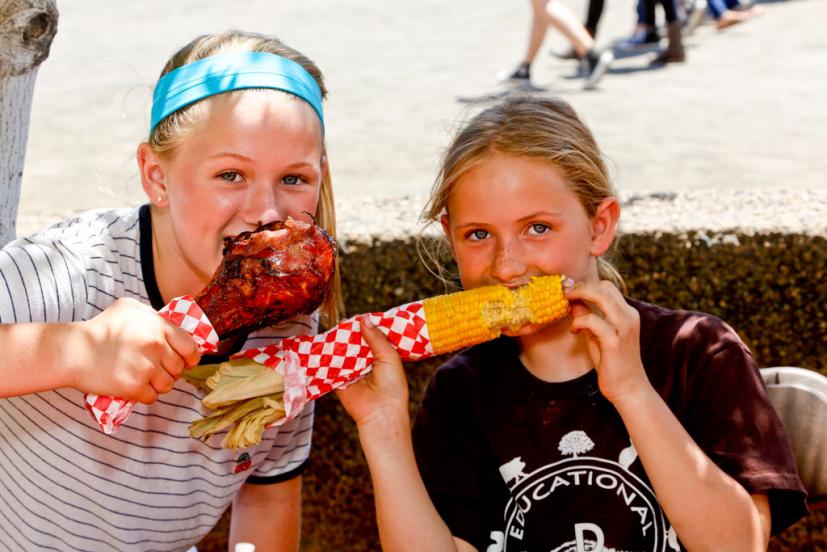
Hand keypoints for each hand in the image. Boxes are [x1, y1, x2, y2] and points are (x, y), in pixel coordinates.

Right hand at [74, 298, 200, 402]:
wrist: (74, 351)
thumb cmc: (100, 327)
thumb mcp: (129, 308)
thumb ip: (153, 315)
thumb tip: (171, 324)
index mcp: (159, 327)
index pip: (191, 348)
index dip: (190, 357)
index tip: (185, 361)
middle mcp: (156, 346)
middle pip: (179, 369)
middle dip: (170, 371)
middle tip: (156, 369)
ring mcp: (146, 368)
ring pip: (167, 385)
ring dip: (158, 385)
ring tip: (145, 378)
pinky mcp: (134, 386)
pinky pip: (152, 397)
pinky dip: (145, 395)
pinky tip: (135, 387)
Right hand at [336, 316, 409, 436]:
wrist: (380, 413)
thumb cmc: (391, 386)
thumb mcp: (389, 357)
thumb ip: (376, 338)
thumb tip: (363, 318)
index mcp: (381, 356)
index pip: (371, 337)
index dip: (366, 327)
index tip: (359, 316)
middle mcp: (365, 362)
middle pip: (354, 343)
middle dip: (348, 333)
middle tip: (341, 321)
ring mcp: (351, 370)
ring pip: (341, 352)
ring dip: (336, 343)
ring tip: (330, 330)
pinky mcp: (338, 379)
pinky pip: (330, 366)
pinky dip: (326, 357)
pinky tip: (321, 345)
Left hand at [565, 281, 649, 404]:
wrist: (628, 388)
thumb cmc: (612, 363)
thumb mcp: (597, 336)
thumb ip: (588, 317)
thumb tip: (574, 302)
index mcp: (627, 314)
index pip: (607, 287)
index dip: (586, 285)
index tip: (570, 292)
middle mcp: (629, 316)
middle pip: (604, 286)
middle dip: (580, 287)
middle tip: (565, 296)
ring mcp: (623, 328)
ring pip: (601, 295)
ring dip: (579, 296)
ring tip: (567, 305)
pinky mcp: (615, 341)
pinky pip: (592, 320)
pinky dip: (579, 322)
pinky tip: (574, 331)